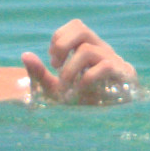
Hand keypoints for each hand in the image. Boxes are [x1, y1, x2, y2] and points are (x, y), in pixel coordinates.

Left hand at [21, 21, 136, 105]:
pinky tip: (81, 92)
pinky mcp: (125, 75)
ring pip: (87, 49)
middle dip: (61, 45)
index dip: (59, 38)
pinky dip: (86, 80)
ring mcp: (115, 61)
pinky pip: (105, 66)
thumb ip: (40, 74)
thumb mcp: (56, 90)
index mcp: (91, 49)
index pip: (75, 26)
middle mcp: (103, 51)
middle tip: (56, 66)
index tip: (53, 61)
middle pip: (80, 28)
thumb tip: (24, 54)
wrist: (108, 125)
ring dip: (69, 69)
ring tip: (66, 86)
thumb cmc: (83, 104)